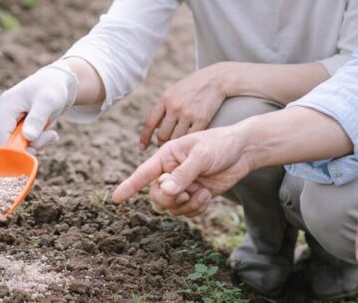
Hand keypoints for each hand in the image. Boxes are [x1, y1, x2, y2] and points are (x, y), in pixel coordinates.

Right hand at [0, 62, 78, 149]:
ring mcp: (10, 120)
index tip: (35, 150)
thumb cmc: (52, 87)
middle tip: (51, 135)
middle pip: (10, 141)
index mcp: (5, 107)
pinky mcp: (18, 124)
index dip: (14, 148)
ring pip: (19, 143)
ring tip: (52, 133)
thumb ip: (37, 118)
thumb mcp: (48, 101)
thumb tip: (28, 137)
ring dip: (38, 142)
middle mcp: (3, 114)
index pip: (0, 136)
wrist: (58, 81)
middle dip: (32, 144)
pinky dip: (38, 140)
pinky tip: (49, 132)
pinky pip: (24, 141)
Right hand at [114, 124, 251, 217]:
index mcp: (166, 156)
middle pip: (156, 196)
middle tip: (187, 193)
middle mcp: (170, 172)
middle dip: (170, 200)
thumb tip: (165, 191)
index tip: (116, 199)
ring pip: (171, 207)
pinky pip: (186, 212)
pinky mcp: (194, 195)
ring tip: (202, 193)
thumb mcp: (201, 156)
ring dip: (187, 206)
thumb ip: (183, 174)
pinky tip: (207, 196)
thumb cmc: (220, 145)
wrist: (242, 151)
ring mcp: (182, 185)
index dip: (129, 186)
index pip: (143, 173)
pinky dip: (196, 209)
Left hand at [139, 63, 231, 149]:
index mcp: (165, 99)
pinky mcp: (202, 120)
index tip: (143, 147)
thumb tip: (154, 128)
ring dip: (174, 145)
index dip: (145, 137)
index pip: (149, 123)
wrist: (214, 79)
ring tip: (175, 148)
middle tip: (162, 148)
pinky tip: (188, 144)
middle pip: (162, 134)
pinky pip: (190, 137)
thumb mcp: (173, 92)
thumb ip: (163, 108)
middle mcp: (174, 107)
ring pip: (175, 139)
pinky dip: (187, 142)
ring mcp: (188, 114)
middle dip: (160, 143)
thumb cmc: (191, 87)